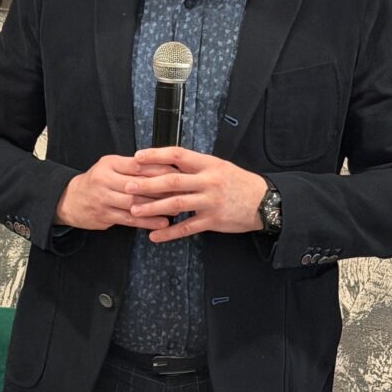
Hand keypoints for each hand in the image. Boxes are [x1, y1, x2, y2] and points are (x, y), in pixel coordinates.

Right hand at [55, 154, 172, 231]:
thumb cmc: (97, 182)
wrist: (70, 200)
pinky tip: (162, 223)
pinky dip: (147, 221)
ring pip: (135, 203)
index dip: (159, 169)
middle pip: (138, 184)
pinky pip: (129, 219)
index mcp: (109, 164)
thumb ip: (132, 166)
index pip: (138, 165)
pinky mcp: (104, 215)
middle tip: (182, 192)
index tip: (178, 173)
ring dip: (157, 206)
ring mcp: (103, 199)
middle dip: (162, 189)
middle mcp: (105, 180)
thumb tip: (163, 166)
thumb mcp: (111, 167)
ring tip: (176, 208)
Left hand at [126, 147, 266, 242]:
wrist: (265, 202)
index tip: (136, 157)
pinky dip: (169, 233)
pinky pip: (187, 228)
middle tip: (127, 186)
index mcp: (207, 164)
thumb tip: (165, 162)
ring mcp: (210, 201)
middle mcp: (208, 181)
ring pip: (176, 204)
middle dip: (147, 184)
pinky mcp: (213, 220)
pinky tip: (154, 236)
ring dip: (153, 208)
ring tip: (134, 211)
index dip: (155, 155)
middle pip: (172, 180)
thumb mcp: (218, 166)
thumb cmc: (237, 182)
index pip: (177, 154)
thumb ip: (194, 165)